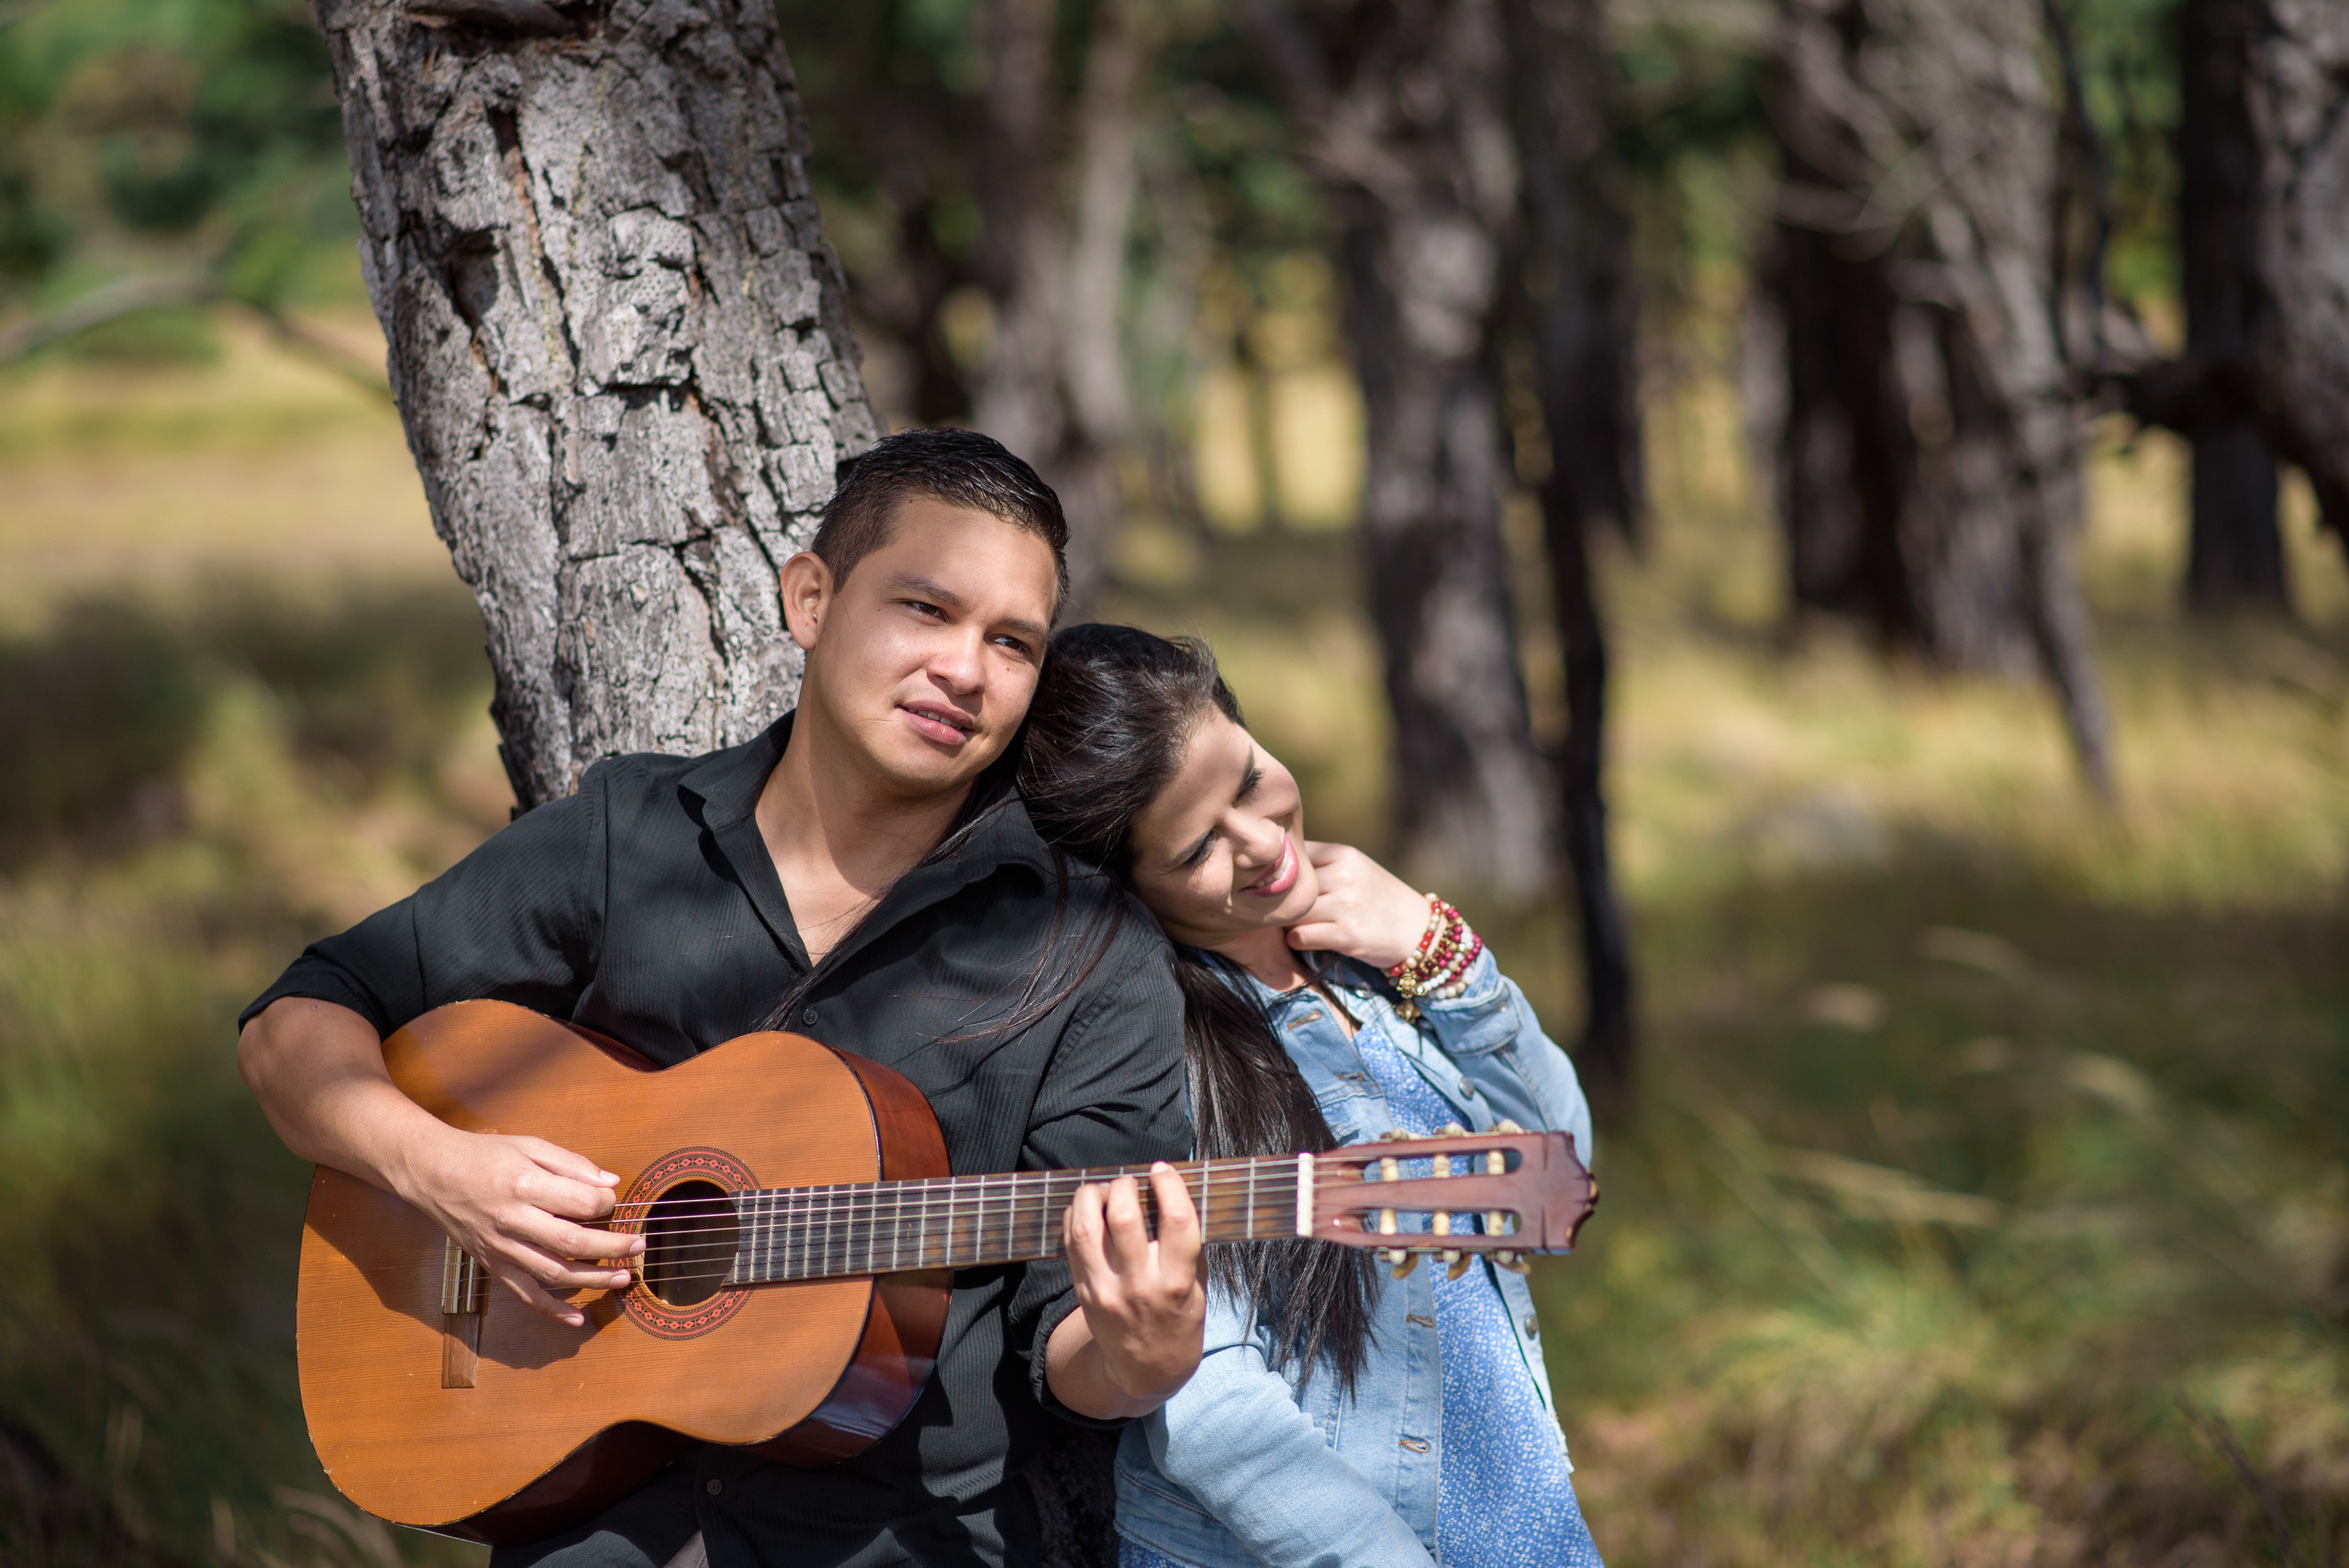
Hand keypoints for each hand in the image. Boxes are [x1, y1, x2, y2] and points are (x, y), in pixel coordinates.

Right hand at [394, 1124, 645, 1326]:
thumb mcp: (529, 1144)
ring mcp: (501, 1247)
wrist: (432, 1173)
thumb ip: (571, 1163)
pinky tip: (577, 1320)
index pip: (579, 1203)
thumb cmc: (483, 1155)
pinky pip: (525, 1294)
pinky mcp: (493, 1264)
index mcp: (525, 1184)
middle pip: (572, 1243)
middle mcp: (512, 1220)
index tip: (615, 1202)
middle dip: (612, 1247)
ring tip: (623, 1278)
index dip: (606, 1205)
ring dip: (593, 1279)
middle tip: (639, 1246)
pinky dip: (551, 1311)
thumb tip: (609, 1182)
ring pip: (553, 1273)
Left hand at [1051, 1164, 1204, 1415]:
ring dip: (1094, 1195)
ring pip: (1087, 1227)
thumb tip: (1169, 1189)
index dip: (1169, 1185)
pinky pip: (1071, 1242)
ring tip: (1106, 1190)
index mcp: (1177, 1282)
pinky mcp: (1083, 1291)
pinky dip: (1076, 1215)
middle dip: (1126, 1186)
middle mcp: (1140, 1286)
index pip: (1176, 1221)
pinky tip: (1089, 1209)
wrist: (1148, 1368)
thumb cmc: (1179, 1317)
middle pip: (1124, 1218)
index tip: (1162, 1170)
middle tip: (1131, 1182)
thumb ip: (1187, 1241)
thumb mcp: (1198, 1284)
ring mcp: (1106, 1290)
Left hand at [1282, 841, 1430, 969]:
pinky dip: (1296, 940)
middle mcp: (1345, 876)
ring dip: (1287, 922)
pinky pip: (1300, 936)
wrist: (1420, 931)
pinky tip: (1304, 940)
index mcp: (1344, 855)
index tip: (1278, 885)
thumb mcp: (1357, 869)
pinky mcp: (1347, 935)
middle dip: (1281, 900)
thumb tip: (1274, 866)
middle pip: (1289, 886)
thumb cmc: (1380, 899)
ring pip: (1291, 911)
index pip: (1294, 856)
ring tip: (1293, 925)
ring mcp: (1346, 905)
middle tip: (1280, 911)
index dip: (1282, 873)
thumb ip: (1323, 864)